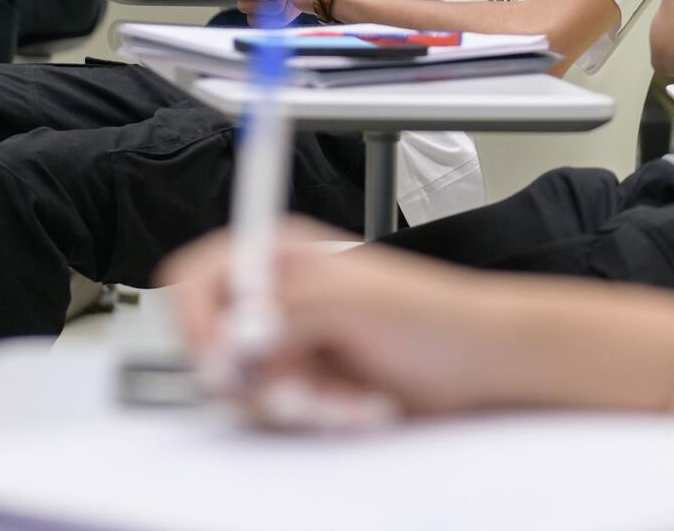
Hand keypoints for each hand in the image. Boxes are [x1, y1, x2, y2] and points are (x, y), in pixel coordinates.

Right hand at [161, 218, 519, 423]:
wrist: (478, 363)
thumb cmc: (436, 315)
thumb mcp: (357, 303)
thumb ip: (289, 310)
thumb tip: (236, 332)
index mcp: (280, 255)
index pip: (197, 278)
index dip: (194, 321)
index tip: (220, 363)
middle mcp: (276, 298)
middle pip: (210, 347)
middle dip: (256, 380)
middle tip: (301, 390)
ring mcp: (289, 345)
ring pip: (245, 391)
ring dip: (297, 404)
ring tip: (344, 397)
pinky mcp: (304, 387)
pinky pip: (279, 417)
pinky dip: (319, 417)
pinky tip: (358, 405)